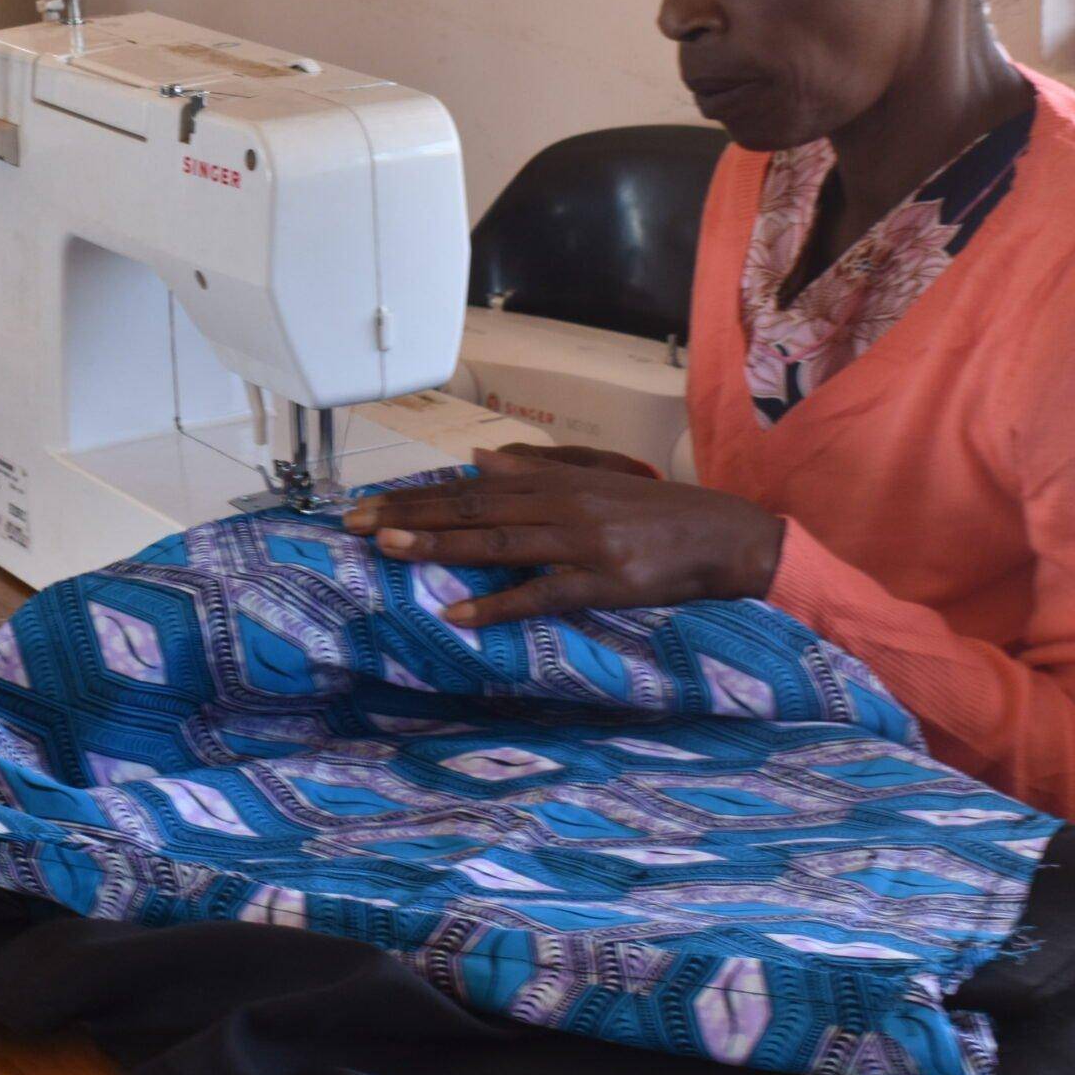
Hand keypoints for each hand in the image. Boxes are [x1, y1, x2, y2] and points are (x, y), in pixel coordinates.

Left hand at [342, 444, 784, 627]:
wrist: (720, 536)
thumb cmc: (653, 510)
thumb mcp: (594, 476)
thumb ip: (535, 467)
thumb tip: (476, 460)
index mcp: (554, 480)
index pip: (470, 489)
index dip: (416, 497)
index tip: (367, 504)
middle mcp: (560, 504)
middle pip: (472, 511)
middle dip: (410, 517)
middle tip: (354, 525)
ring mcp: (581, 543)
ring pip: (497, 544)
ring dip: (439, 547)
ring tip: (388, 550)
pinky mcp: (602, 582)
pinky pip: (541, 595)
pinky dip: (498, 605)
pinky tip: (458, 615)